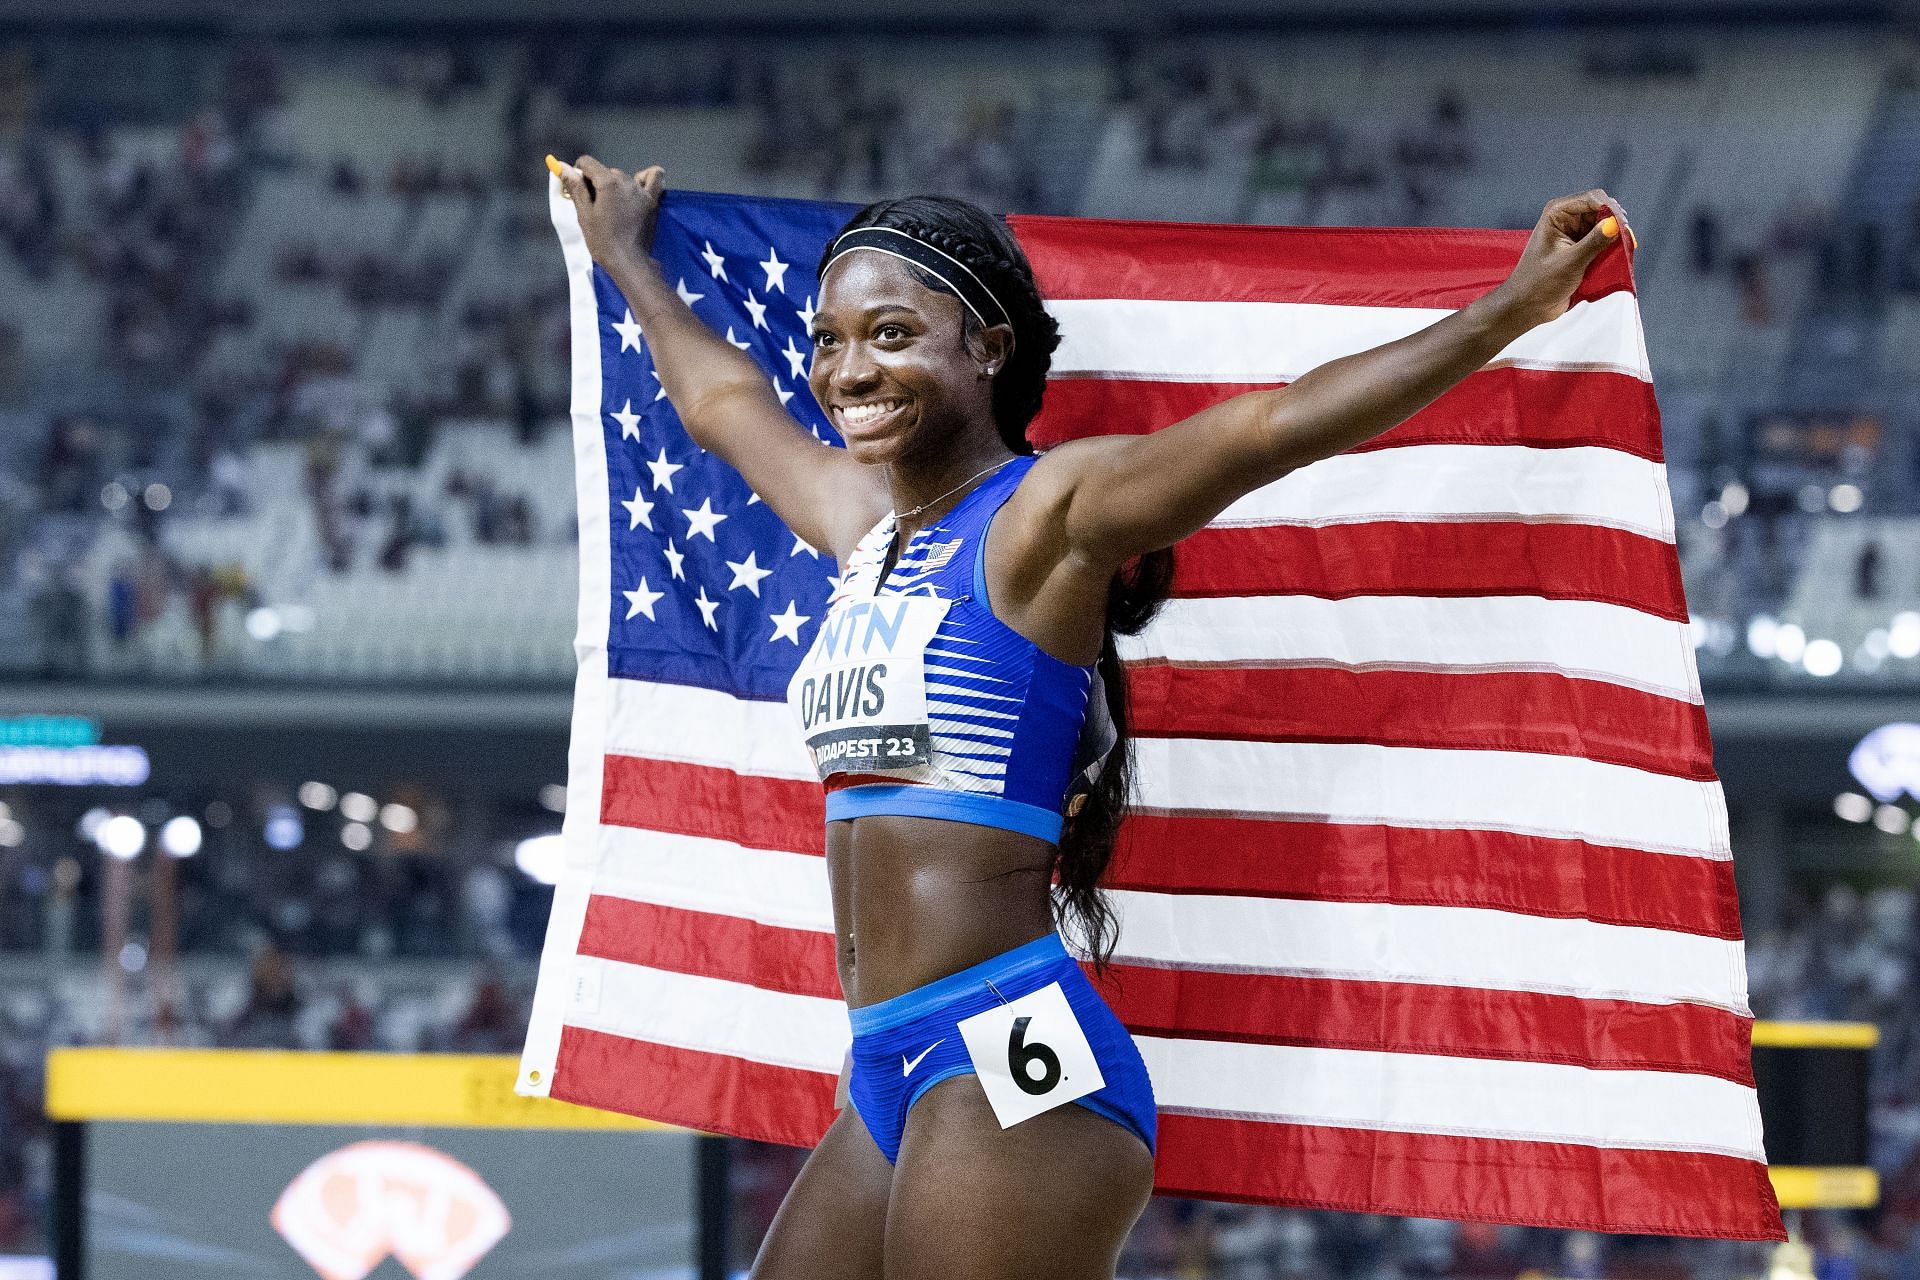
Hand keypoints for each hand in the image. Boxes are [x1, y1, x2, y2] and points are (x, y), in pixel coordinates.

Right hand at [555, 155, 664, 272]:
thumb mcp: (584, 215)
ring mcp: (642, 191)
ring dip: (616, 184)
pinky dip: (645, 179)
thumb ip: (575, 188)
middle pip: (606, 172)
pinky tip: (637, 189)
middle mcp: (627, 181)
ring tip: (612, 203)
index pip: (587, 163)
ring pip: (625, 176)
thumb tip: (562, 166)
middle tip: (594, 206)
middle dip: (597, 183)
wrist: (629, 263)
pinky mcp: (653, 201)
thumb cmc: (603, 242)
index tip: (577, 189)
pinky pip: (654, 179)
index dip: (578, 173)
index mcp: (608, 182)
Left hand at [1484, 188, 1636, 331]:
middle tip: (1625, 239)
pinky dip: (1611, 246)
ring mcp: (1574, 232)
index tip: (1621, 226)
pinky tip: (1617, 255)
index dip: (1610, 209)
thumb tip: (1615, 225)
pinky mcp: (1581, 247)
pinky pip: (1603, 240)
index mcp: (1557, 213)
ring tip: (1623, 249)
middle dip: (1615, 223)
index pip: (1592, 198)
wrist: (1528, 305)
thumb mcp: (1570, 262)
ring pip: (1605, 225)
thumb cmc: (1539, 283)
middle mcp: (1566, 218)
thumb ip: (1594, 242)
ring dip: (1614, 236)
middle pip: (1602, 210)